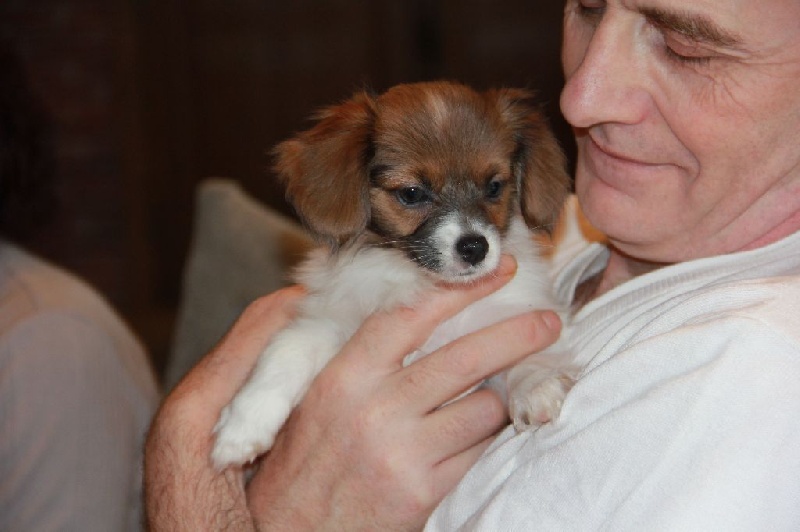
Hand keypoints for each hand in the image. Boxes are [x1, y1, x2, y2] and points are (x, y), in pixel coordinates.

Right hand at [144, 256, 561, 530]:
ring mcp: (402, 451)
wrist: (291, 531)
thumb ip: (357, 356)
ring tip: (508, 390)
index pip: (410, 317)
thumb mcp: (314, 398)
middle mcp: (374, 407)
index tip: (494, 271)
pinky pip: (478, 454)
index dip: (459, 289)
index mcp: (343, 376)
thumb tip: (412, 315)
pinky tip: (491, 430)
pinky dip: (490, 439)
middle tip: (548, 319)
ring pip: (483, 409)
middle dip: (515, 334)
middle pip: (463, 358)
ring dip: (501, 398)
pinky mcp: (422, 492)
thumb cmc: (301, 462)